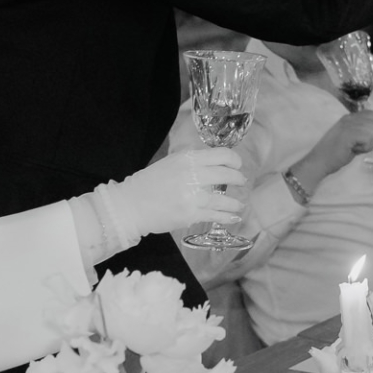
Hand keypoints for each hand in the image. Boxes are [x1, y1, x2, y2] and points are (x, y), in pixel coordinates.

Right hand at [115, 147, 244, 237]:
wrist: (130, 205)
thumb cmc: (149, 183)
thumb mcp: (169, 163)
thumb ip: (191, 162)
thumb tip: (214, 163)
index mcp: (186, 159)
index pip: (221, 155)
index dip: (234, 160)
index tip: (237, 165)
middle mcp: (192, 175)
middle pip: (226, 174)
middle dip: (238, 178)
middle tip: (241, 181)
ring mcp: (192, 196)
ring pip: (223, 199)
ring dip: (235, 203)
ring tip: (239, 205)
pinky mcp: (190, 215)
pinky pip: (215, 215)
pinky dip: (227, 217)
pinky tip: (233, 217)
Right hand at [294, 109, 372, 191]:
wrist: (318, 162)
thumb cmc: (335, 154)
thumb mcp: (351, 139)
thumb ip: (362, 133)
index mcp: (350, 118)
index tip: (369, 139)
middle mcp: (350, 118)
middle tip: (363, 145)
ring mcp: (348, 124)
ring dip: (369, 143)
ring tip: (357, 148)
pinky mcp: (348, 133)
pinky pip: (368, 138)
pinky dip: (365, 147)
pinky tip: (355, 150)